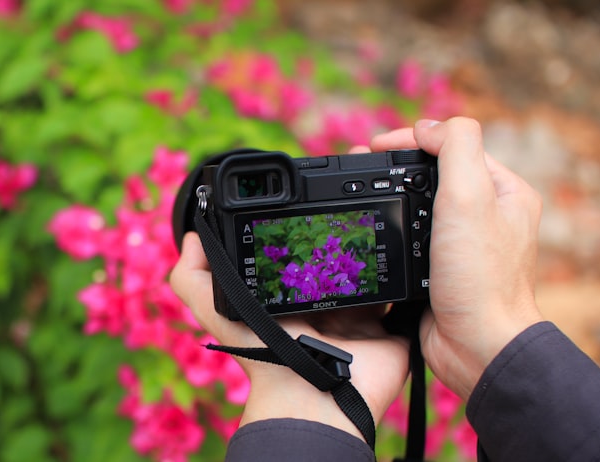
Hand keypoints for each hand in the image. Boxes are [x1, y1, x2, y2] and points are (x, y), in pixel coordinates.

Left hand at [170, 232, 409, 442]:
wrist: (312, 393)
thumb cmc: (264, 353)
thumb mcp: (217, 310)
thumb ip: (193, 277)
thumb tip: (191, 234)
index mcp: (290, 296)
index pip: (299, 254)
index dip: (302, 229)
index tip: (306, 200)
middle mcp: (325, 304)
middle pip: (338, 259)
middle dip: (343, 237)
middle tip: (350, 209)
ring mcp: (360, 315)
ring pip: (373, 272)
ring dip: (377, 251)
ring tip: (380, 223)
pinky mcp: (390, 327)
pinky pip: (405, 296)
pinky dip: (407, 278)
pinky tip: (407, 251)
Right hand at [367, 117, 544, 398]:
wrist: (476, 347)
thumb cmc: (480, 278)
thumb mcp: (471, 196)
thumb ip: (455, 146)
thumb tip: (429, 126)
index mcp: (504, 190)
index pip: (453, 146)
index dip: (412, 140)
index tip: (375, 146)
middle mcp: (487, 215)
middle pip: (432, 174)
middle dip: (393, 166)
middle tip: (358, 167)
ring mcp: (461, 245)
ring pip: (417, 206)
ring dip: (387, 196)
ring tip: (356, 194)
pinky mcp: (439, 271)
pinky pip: (409, 238)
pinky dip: (388, 229)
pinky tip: (369, 229)